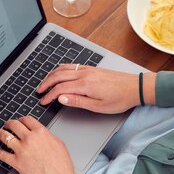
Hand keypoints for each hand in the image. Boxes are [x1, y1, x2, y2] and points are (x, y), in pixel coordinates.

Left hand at [0, 116, 82, 173]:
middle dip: (9, 123)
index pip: (27, 120)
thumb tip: (41, 134)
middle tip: (7, 124)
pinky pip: (1, 154)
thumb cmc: (62, 167)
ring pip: (5, 137)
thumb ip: (47, 136)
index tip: (19, 121)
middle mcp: (30, 139)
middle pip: (14, 125)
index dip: (21, 119)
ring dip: (0, 133)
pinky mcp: (16, 163)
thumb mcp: (59, 144)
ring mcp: (22, 150)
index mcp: (41, 132)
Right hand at [37, 64, 155, 113]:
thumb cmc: (119, 99)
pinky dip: (60, 69)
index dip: (49, 95)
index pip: (60, 89)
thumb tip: (61, 99)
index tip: (43, 101)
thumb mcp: (98, 106)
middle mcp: (84, 74)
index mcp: (84, 85)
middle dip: (46, 83)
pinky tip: (59, 74)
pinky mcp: (91, 68)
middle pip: (58, 76)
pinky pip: (71, 66)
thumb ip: (77, 101)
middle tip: (39, 91)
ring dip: (51, 75)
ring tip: (45, 82)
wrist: (135, 87)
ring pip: (63, 68)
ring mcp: (87, 69)